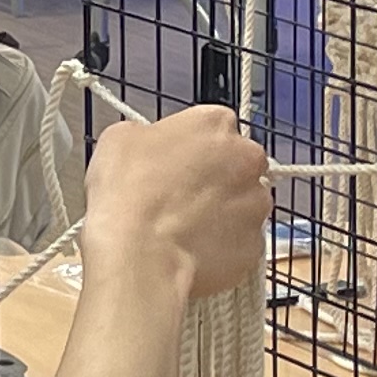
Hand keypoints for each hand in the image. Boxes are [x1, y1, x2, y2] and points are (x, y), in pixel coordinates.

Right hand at [83, 105, 273, 301]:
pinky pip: (240, 244)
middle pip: (237, 165)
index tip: (173, 165)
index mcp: (216, 123)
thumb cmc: (128, 190)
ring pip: (244, 206)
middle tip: (180, 198)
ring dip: (222, 214)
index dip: (191, 148)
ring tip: (184, 231)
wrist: (142, 254)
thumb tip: (152, 149)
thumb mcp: (119, 139)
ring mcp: (256, 206)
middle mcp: (247, 159)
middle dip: (216, 179)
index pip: (213, 127)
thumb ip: (149, 136)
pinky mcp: (254, 246)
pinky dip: (222, 249)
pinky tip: (192, 254)